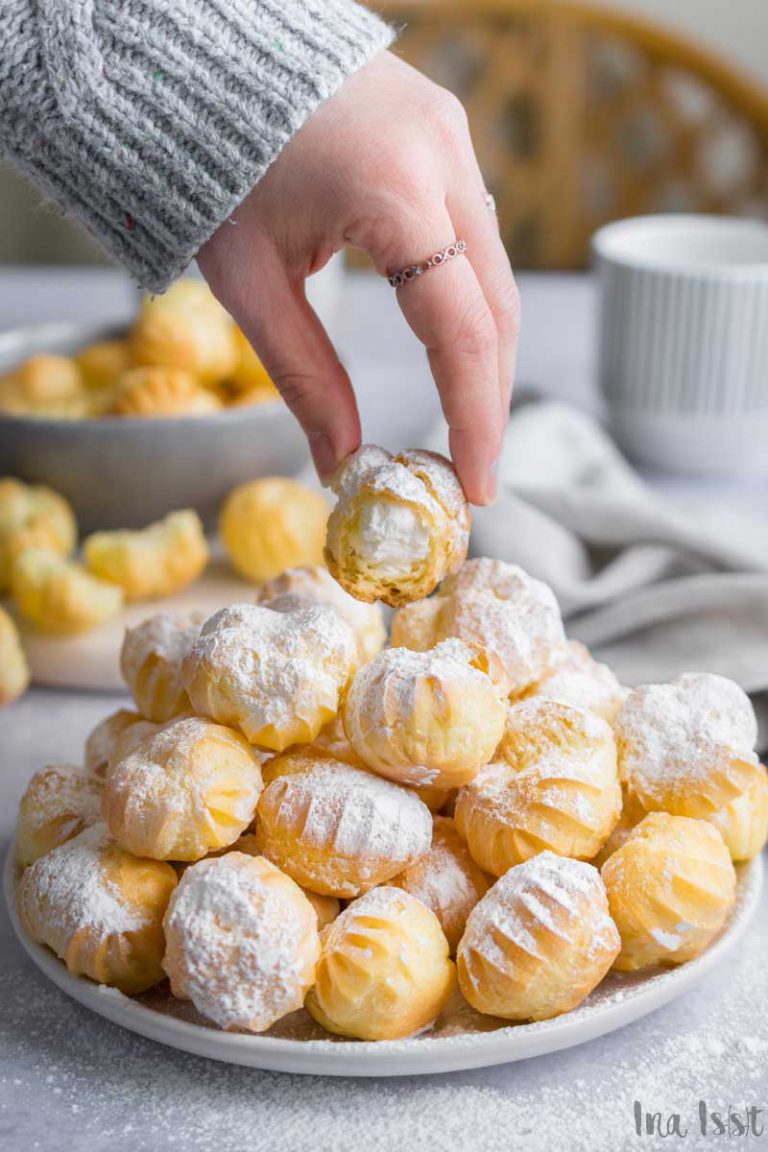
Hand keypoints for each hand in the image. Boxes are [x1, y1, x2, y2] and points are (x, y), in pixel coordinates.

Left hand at [198, 50, 518, 505]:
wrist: (198, 53)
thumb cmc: (211, 163)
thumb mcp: (249, 281)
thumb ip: (304, 375)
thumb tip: (341, 462)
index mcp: (393, 191)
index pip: (464, 333)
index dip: (477, 419)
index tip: (477, 486)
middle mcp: (443, 155)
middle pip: (497, 305)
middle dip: (490, 393)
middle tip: (473, 464)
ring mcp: (451, 132)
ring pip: (495, 269)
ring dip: (485, 347)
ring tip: (463, 416)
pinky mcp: (443, 127)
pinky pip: (474, 229)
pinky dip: (469, 295)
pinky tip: (450, 341)